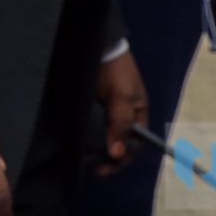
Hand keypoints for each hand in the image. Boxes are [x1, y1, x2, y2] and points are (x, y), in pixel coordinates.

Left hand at [94, 49, 146, 175]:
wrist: (98, 47)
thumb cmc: (116, 71)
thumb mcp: (122, 98)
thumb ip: (120, 124)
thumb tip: (116, 154)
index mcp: (138, 116)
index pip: (134, 146)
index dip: (122, 159)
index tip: (106, 168)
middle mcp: (124, 118)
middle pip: (119, 145)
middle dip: (108, 158)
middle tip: (93, 168)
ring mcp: (107, 114)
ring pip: (103, 139)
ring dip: (96, 150)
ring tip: (83, 159)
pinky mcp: (91, 109)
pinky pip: (90, 129)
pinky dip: (86, 138)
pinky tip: (77, 144)